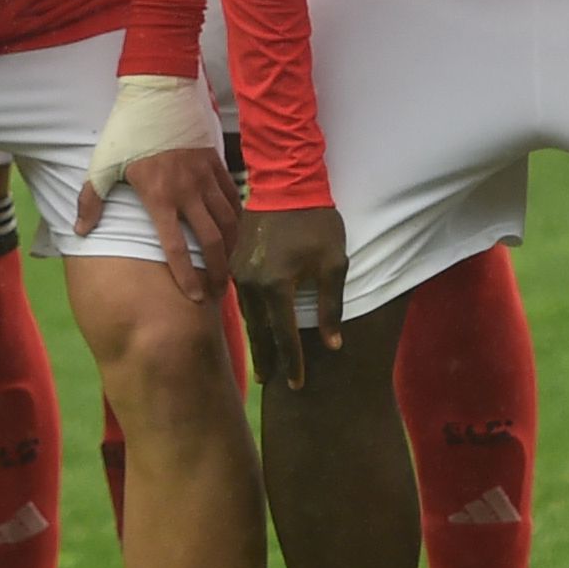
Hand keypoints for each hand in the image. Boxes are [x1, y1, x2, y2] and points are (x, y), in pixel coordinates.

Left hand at [84, 76, 230, 299]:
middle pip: (210, 241)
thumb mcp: (102, 164)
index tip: (194, 298)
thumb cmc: (127, 131)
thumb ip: (91, 200)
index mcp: (158, 197)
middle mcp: (187, 191)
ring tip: (227, 268)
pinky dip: (236, 220)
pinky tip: (234, 234)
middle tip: (216, 292)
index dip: (186, 276)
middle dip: (216, 271)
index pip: (174, 247)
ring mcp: (205, 177)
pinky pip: (233, 198)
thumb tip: (80, 231)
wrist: (158, 92)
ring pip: (228, 222)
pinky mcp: (216, 164)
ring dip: (230, 249)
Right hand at [232, 203, 349, 373]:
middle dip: (266, 359)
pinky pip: (241, 297)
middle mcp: (251, 283)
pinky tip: (253, 325)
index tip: (297, 384)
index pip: (284, 335)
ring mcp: (239, 271)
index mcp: (276, 285)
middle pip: (259, 331)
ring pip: (246, 315)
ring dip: (255, 339)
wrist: (286, 182)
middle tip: (268, 383)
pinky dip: (249, 316)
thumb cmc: (316, 222)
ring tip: (261, 361)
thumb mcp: (333, 263)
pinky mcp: (234, 259)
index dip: (292, 362)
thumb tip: (333, 344)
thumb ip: (331, 306)